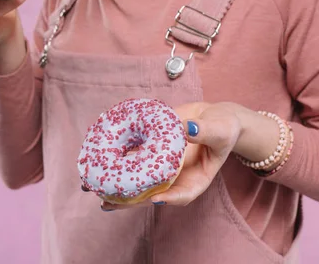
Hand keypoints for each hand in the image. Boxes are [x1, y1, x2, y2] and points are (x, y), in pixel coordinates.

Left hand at [100, 102, 244, 210]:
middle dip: (130, 200)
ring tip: (94, 189)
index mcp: (196, 179)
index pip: (183, 194)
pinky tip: (99, 165)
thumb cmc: (224, 127)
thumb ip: (205, 131)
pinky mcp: (152, 151)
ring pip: (139, 180)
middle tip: (108, 203)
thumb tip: (186, 128)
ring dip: (117, 186)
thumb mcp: (220, 130)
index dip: (168, 199)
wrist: (213, 116)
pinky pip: (135, 159)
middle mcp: (176, 176)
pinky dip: (118, 163)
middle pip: (153, 194)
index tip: (155, 200)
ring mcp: (162, 165)